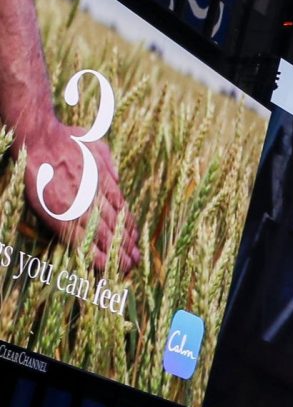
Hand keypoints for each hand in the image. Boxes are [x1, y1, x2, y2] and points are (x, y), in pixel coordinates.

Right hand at [19, 112, 138, 274]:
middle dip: (126, 246)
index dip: (130, 228)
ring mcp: (77, 207)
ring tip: (126, 267)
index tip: (136, 240)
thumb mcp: (97, 146)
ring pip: (102, 236)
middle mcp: (95, 197)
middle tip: (136, 261)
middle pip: (115, 227)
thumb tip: (118, 178)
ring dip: (115, 253)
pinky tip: (101, 265)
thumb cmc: (67, 139)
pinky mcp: (59, 215)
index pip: (122, 211)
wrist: (40, 141)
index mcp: (104, 183)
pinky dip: (92, 253)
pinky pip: (80, 239)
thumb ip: (109, 164)